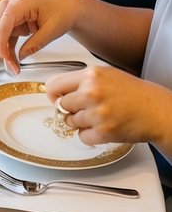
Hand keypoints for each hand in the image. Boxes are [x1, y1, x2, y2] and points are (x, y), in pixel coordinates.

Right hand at [0, 0, 80, 71]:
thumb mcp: (53, 29)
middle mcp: (8, 7)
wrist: (67, 4)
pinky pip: (4, 38)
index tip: (6, 61)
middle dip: (0, 52)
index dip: (2, 46)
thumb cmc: (62, 9)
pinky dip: (7, 50)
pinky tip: (14, 62)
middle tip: (12, 67)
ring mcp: (8, 14)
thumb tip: (21, 56)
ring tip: (15, 68)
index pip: (2, 28)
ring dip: (3, 53)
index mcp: (17, 5)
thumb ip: (35, 44)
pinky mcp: (11, 22)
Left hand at [44, 66, 171, 148]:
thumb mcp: (107, 75)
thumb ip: (82, 81)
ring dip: (81, 123)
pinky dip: (90, 136)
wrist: (157, 110)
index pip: (54, 85)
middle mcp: (92, 92)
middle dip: (70, 109)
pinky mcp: (103, 132)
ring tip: (99, 117)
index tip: (57, 99)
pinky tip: (103, 127)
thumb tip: (58, 90)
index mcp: (91, 75)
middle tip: (86, 109)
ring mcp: (97, 113)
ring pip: (70, 122)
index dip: (54, 95)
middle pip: (61, 106)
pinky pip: (82, 137)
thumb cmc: (135, 93)